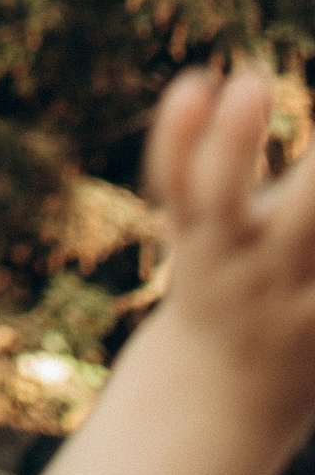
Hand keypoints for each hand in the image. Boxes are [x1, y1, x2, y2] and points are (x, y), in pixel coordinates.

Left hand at [146, 65, 314, 454]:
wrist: (221, 392)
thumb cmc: (311, 330)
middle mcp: (276, 276)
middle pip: (305, 221)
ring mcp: (221, 252)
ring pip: (221, 194)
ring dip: (237, 136)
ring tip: (254, 83)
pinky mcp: (184, 231)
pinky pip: (172, 183)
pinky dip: (177, 134)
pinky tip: (197, 82)